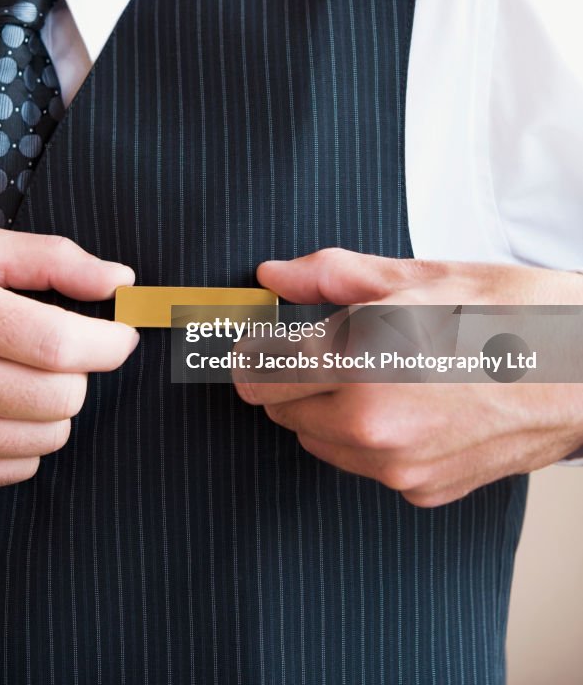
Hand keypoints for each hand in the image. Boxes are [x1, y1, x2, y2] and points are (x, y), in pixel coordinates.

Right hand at [0, 226, 136, 489]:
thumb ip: (51, 259)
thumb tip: (119, 281)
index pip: (60, 344)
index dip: (109, 342)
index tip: (120, 335)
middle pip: (62, 397)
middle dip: (79, 371)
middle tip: (58, 350)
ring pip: (48, 438)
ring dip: (54, 407)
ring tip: (20, 375)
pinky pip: (17, 468)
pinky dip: (23, 439)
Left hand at [233, 248, 582, 505]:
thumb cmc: (514, 315)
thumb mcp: (418, 276)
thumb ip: (331, 276)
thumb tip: (273, 274)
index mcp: (362, 362)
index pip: (257, 370)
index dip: (251, 348)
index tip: (254, 336)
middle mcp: (373, 426)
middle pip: (279, 409)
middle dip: (290, 376)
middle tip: (325, 342)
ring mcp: (399, 467)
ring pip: (316, 441)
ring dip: (324, 407)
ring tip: (376, 368)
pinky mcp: (423, 490)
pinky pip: (364, 465)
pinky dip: (366, 436)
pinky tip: (408, 402)